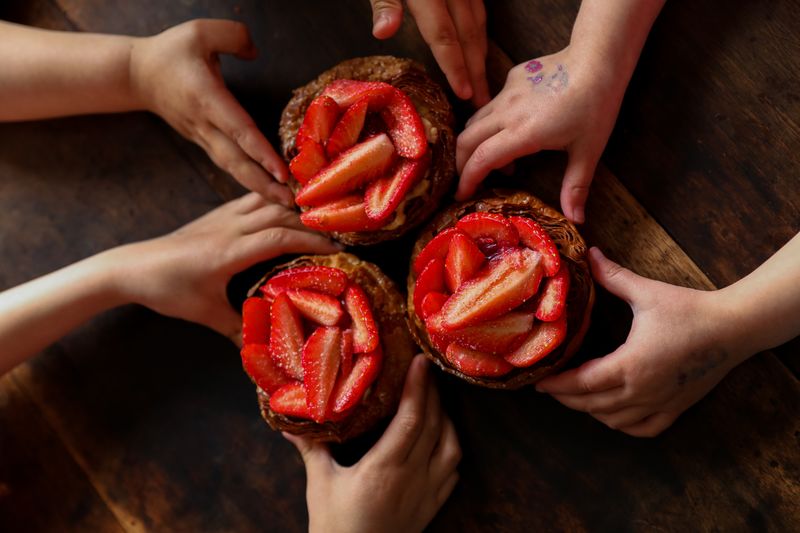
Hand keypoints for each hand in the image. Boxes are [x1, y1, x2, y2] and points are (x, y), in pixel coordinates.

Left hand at [113, 193, 340, 341]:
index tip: (337, 249)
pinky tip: (285, 208)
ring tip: (318, 220)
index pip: (280, 237)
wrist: (132, 267)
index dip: (311, 241)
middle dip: (311, 224)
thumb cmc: (168, 290)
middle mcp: (230, 228)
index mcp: (230, 251)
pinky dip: (274, 200)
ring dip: (294, 208)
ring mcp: (222, 217)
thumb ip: (236, 328)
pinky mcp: (216, 214)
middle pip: (280, 214)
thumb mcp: (205, 314)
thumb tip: (261, 349)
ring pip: (267, 202)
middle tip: (337, 235)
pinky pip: (252, 199)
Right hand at [129, 19, 291, 204]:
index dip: (261, 153)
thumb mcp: (200, 31)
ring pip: (232, 168)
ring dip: (258, 187)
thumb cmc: (169, 52)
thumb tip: (255, 52)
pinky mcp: (203, 141)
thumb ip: (233, 36)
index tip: (281, 172)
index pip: (239, 130)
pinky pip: (228, 163)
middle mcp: (205, 124)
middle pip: (236, 162)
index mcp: (206, 99)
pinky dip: (248, 178)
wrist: (135, 75)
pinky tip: (267, 188)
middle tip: (290, 203)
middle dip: (263, 185)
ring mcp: (202, 137)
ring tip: (284, 202)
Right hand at [284, 355, 460, 532]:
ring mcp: (427, 493)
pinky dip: (450, 449)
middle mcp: (413, 477)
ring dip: (445, 419)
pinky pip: (452, 472)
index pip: (410, 417)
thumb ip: (311, 449)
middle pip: (433, 424)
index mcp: (385, 467)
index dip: (418, 386)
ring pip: (450, 446)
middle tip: (426, 370)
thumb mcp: (320, 484)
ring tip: (434, 402)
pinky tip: (441, 441)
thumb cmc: (335, 528)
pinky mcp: (432, 508)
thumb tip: (290, 422)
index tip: (421, 361)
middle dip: (433, 393)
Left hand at [369, 0, 489, 106]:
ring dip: (480, 55)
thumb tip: (383, 32)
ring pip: (478, 24)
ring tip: (482, 83)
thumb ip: (384, 3)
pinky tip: (478, 50)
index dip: (455, 67)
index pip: (444, 37)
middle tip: (482, 101)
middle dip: (476, 71)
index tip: (465, 94)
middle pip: (468, 36)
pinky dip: (480, 35)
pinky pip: (479, 11)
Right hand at [456, 47, 625, 222]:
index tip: (462, 196)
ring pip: (475, 120)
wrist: (598, 59)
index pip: (481, 159)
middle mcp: (507, 112)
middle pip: (466, 139)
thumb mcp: (588, 151)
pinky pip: (491, 104)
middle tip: (468, 181)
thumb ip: (576, 186)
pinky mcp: (512, 78)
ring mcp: (507, 93)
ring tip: (496, 161)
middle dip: (461, 163)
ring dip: (475, 143)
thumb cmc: (596, 106)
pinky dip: (490, 123)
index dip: (467, 180)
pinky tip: (512, 129)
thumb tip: (576, 220)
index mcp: (523, 133)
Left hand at [536, 247, 745, 436]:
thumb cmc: (690, 310)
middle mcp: (642, 390)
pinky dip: (622, 425)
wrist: (735, 328)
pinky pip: (643, 429)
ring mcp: (660, 403)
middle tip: (549, 388)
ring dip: (591, 411)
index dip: (556, 385)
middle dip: (566, 399)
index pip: (582, 383)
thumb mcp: (646, 292)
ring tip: (576, 396)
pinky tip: (613, 413)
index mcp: (630, 365)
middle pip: (591, 405)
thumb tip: (588, 254)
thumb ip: (612, 276)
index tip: (538, 383)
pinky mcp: (676, 408)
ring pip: (614, 420)